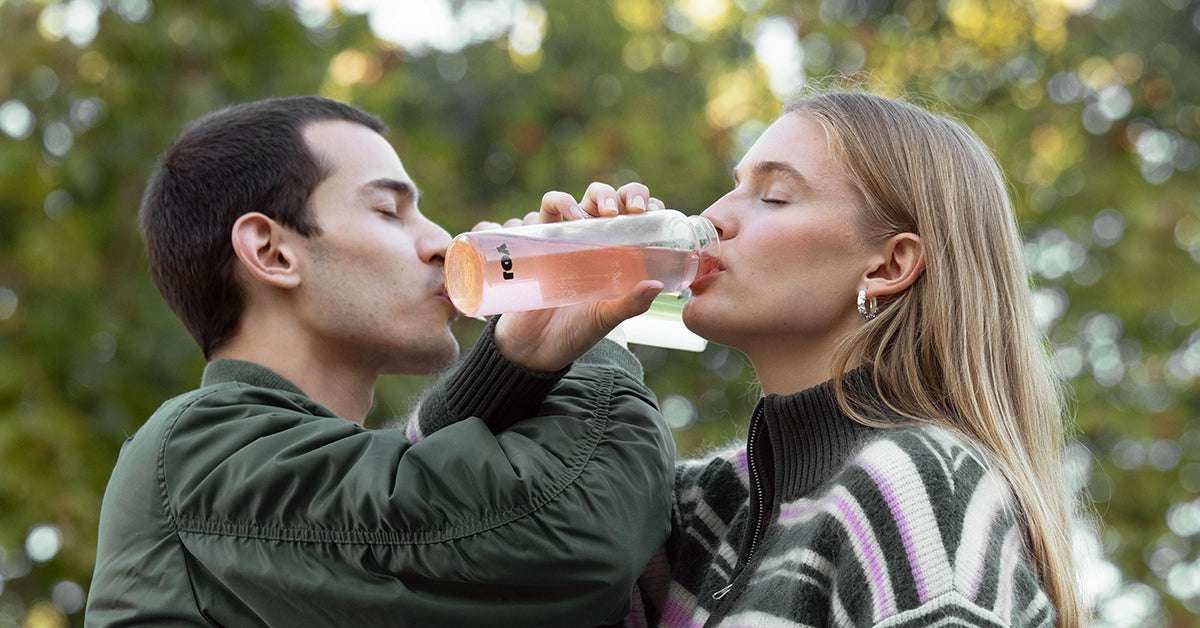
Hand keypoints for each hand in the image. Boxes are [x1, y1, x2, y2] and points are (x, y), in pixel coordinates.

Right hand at [484, 182, 664, 371]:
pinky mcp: (540, 238)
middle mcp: (594, 240)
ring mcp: (567, 238)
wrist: (533, 347)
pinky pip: (548, 208)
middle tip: (636, 212)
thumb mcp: (607, 318)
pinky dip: (560, 202)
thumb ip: (631, 304)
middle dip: (629, 194)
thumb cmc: (574, 332)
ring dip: (600, 195)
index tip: (654, 212)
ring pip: (586, 197)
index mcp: (616, 255)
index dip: (648, 205)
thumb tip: (656, 286)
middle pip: (614, 200)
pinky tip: (573, 216)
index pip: (636, 218)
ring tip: (608, 214)